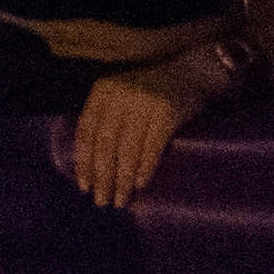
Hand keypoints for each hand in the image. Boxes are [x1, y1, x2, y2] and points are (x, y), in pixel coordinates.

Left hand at [67, 68, 189, 209]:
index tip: (84, 186)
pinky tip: (140, 184)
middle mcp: (120, 94)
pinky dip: (145, 167)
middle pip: (105, 143)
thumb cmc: (150, 93)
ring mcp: (144, 102)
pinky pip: (152, 146)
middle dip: (102, 176)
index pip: (86, 130)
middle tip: (101, 201)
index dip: (83, 160)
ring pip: (127, 149)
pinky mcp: (167, 111)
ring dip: (123, 179)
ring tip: (120, 200)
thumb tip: (92, 170)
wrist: (190, 72)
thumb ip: (105, 121)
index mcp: (103, 91)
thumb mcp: (120, 98)